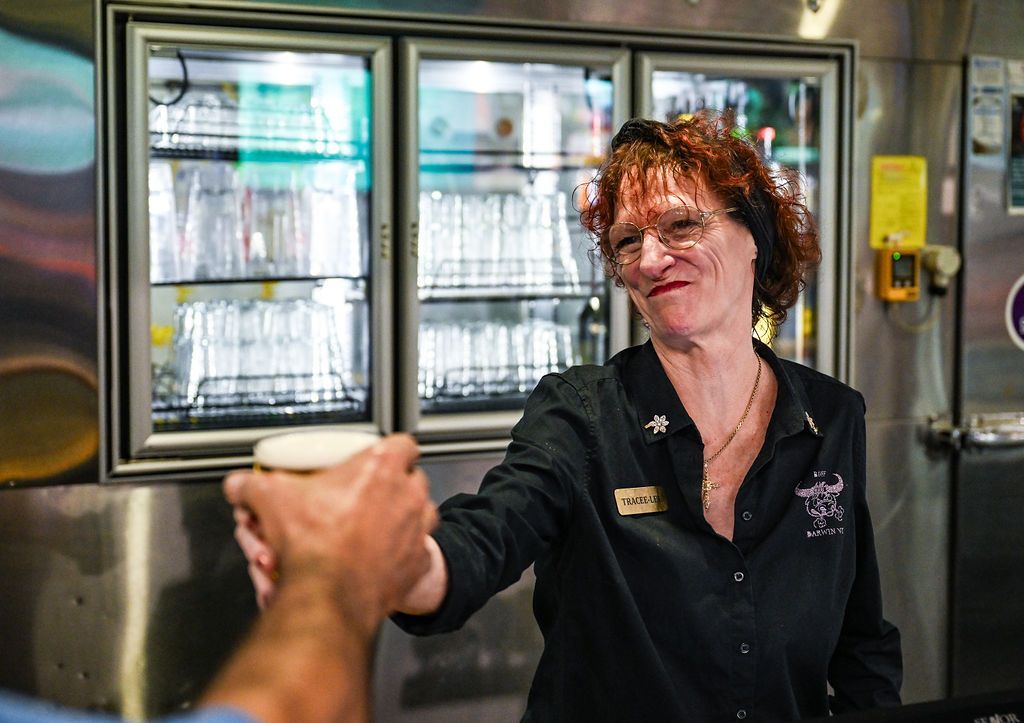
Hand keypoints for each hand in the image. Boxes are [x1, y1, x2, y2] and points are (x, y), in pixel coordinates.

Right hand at [225, 434, 437, 627]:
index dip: (388, 450)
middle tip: (361, 499)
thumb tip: (240, 485)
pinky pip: (414, 552)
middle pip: (409, 479)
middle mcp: (408, 495)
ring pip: (416, 515)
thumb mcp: (271, 499)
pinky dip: (398, 556)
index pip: (403, 443)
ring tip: (365, 530)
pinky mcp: (417, 563)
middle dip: (387, 488)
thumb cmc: (313, 544)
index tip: (377, 459)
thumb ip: (252, 485)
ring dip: (395, 521)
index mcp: (381, 467)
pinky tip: (374, 559)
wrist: (329, 596)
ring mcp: (417, 530)